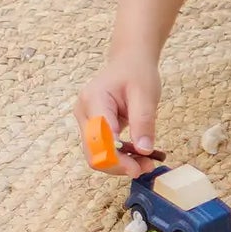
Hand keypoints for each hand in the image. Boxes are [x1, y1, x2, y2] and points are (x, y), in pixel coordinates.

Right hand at [74, 53, 161, 176]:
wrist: (129, 63)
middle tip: (147, 168)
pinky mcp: (91, 128)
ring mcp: (85, 121)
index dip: (116, 159)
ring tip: (146, 163)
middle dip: (119, 165)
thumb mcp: (146, 95)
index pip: (99, 139)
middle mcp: (83, 113)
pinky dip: (119, 156)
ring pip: (96, 154)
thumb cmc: (137, 73)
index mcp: (94, 100)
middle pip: (94, 152)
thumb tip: (144, 150)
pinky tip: (138, 156)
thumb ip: (143, 122)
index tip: (139, 168)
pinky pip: (102, 149)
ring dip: (120, 163)